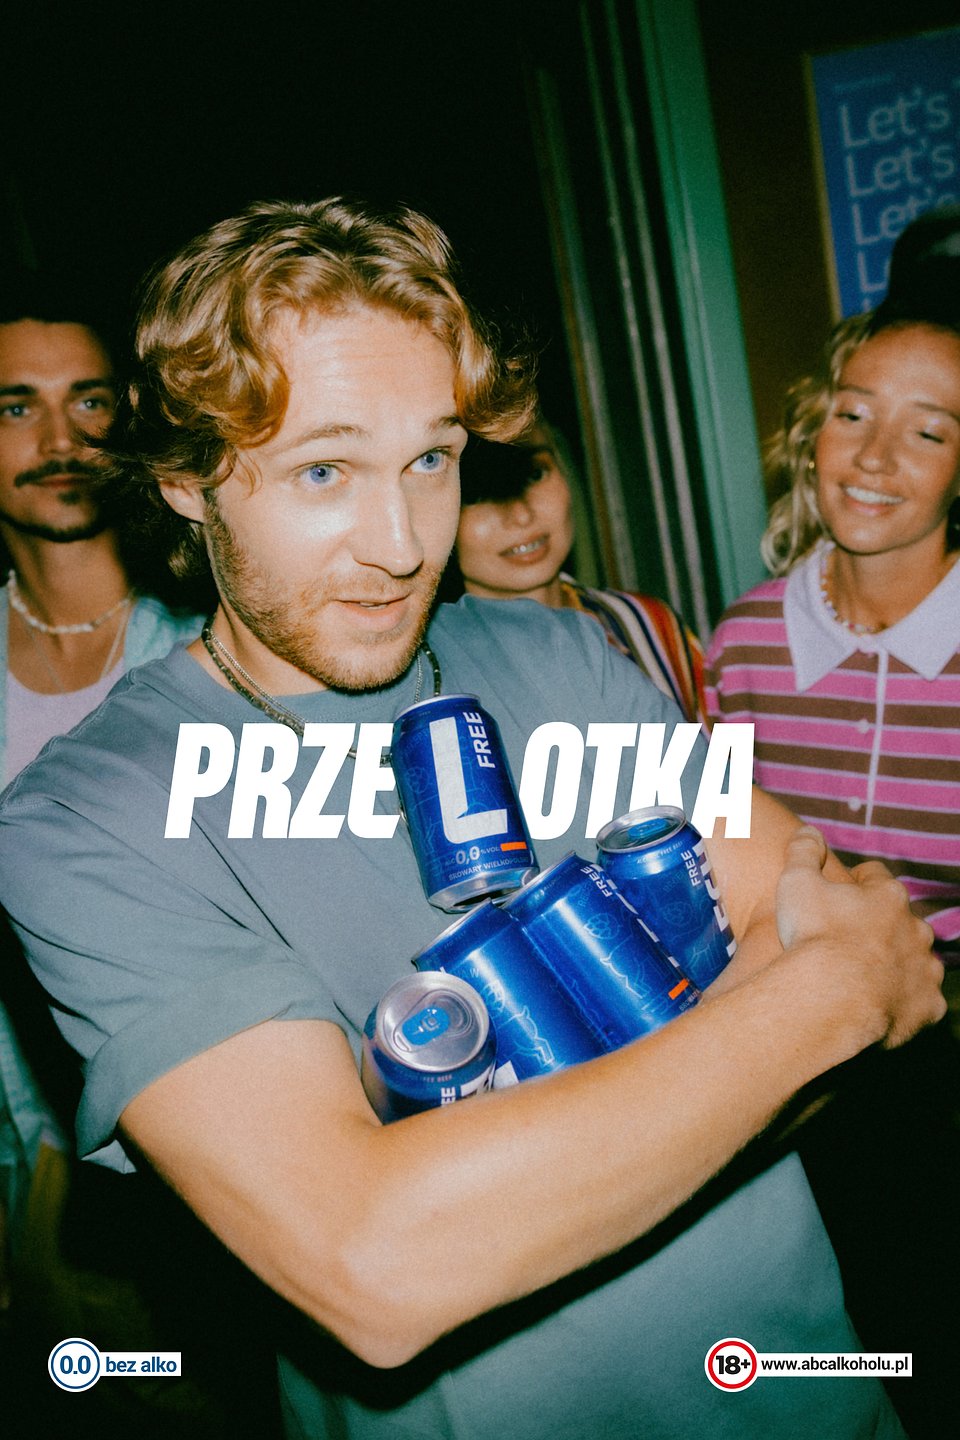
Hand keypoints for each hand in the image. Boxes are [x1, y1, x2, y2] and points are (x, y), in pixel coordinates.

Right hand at [776, 826, 944, 1049]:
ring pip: (917, 959)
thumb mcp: (796, 883)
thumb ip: (803, 851)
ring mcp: (925, 969)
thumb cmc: (813, 938)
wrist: (832, 1000)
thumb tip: (809, 830)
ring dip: (898, 963)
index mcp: (887, 896)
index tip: (834, 897)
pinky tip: (883, 1005)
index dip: (853, 883)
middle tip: (847, 941)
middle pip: (900, 919)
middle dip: (879, 925)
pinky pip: (924, 1001)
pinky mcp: (928, 1006)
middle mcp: (915, 929)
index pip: (874, 876)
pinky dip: (908, 1002)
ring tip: (866, 976)